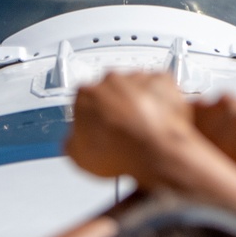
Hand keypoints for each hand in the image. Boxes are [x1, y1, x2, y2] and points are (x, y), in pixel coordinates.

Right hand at [65, 72, 194, 184]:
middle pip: (111, 90)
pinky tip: (160, 119)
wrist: (155, 152)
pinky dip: (160, 100)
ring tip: (144, 129)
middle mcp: (111, 80)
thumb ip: (73, 141)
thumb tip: (76, 141)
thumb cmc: (120, 153)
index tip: (99, 129)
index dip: (92, 118)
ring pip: (136, 87)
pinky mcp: (162, 81)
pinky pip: (159, 87)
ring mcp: (137, 79)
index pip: (84, 101)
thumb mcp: (80, 157)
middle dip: (116, 107)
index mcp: (85, 94)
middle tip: (122, 131)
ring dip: (138, 103)